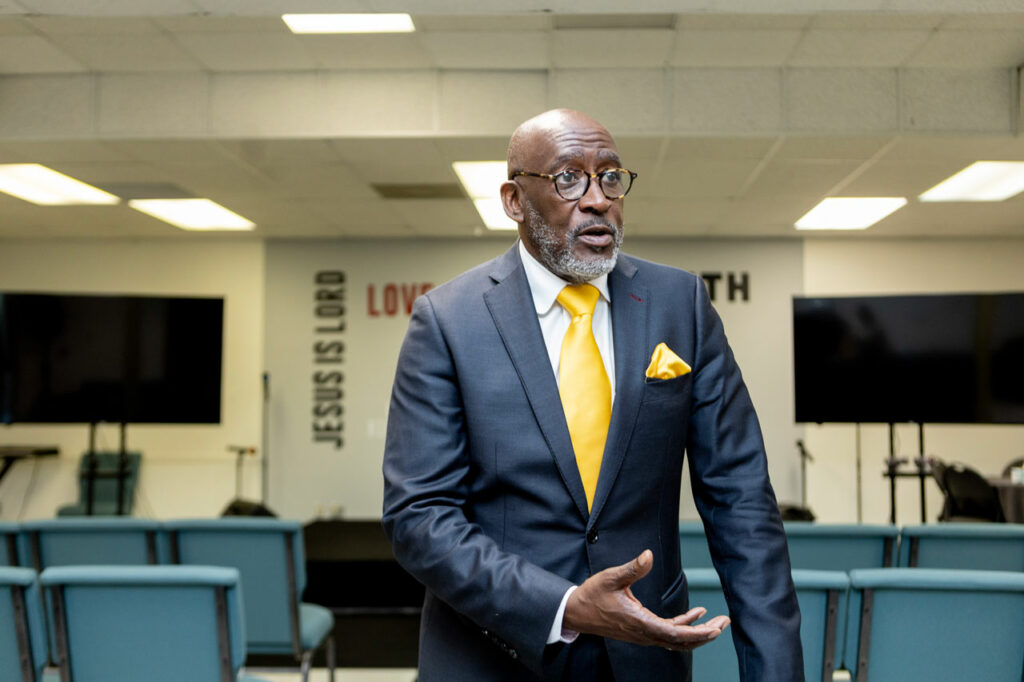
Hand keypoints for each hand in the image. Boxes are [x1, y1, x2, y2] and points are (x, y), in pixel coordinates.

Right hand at [562, 549, 729, 650]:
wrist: (576, 612)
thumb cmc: (592, 595)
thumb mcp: (611, 578)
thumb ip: (632, 568)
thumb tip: (648, 555)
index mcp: (639, 623)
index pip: (674, 634)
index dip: (696, 633)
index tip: (714, 629)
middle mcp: (644, 633)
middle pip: (681, 641)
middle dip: (705, 634)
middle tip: (724, 623)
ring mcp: (644, 634)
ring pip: (676, 640)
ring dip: (697, 632)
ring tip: (717, 622)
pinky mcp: (642, 630)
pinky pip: (668, 633)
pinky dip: (684, 626)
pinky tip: (696, 614)